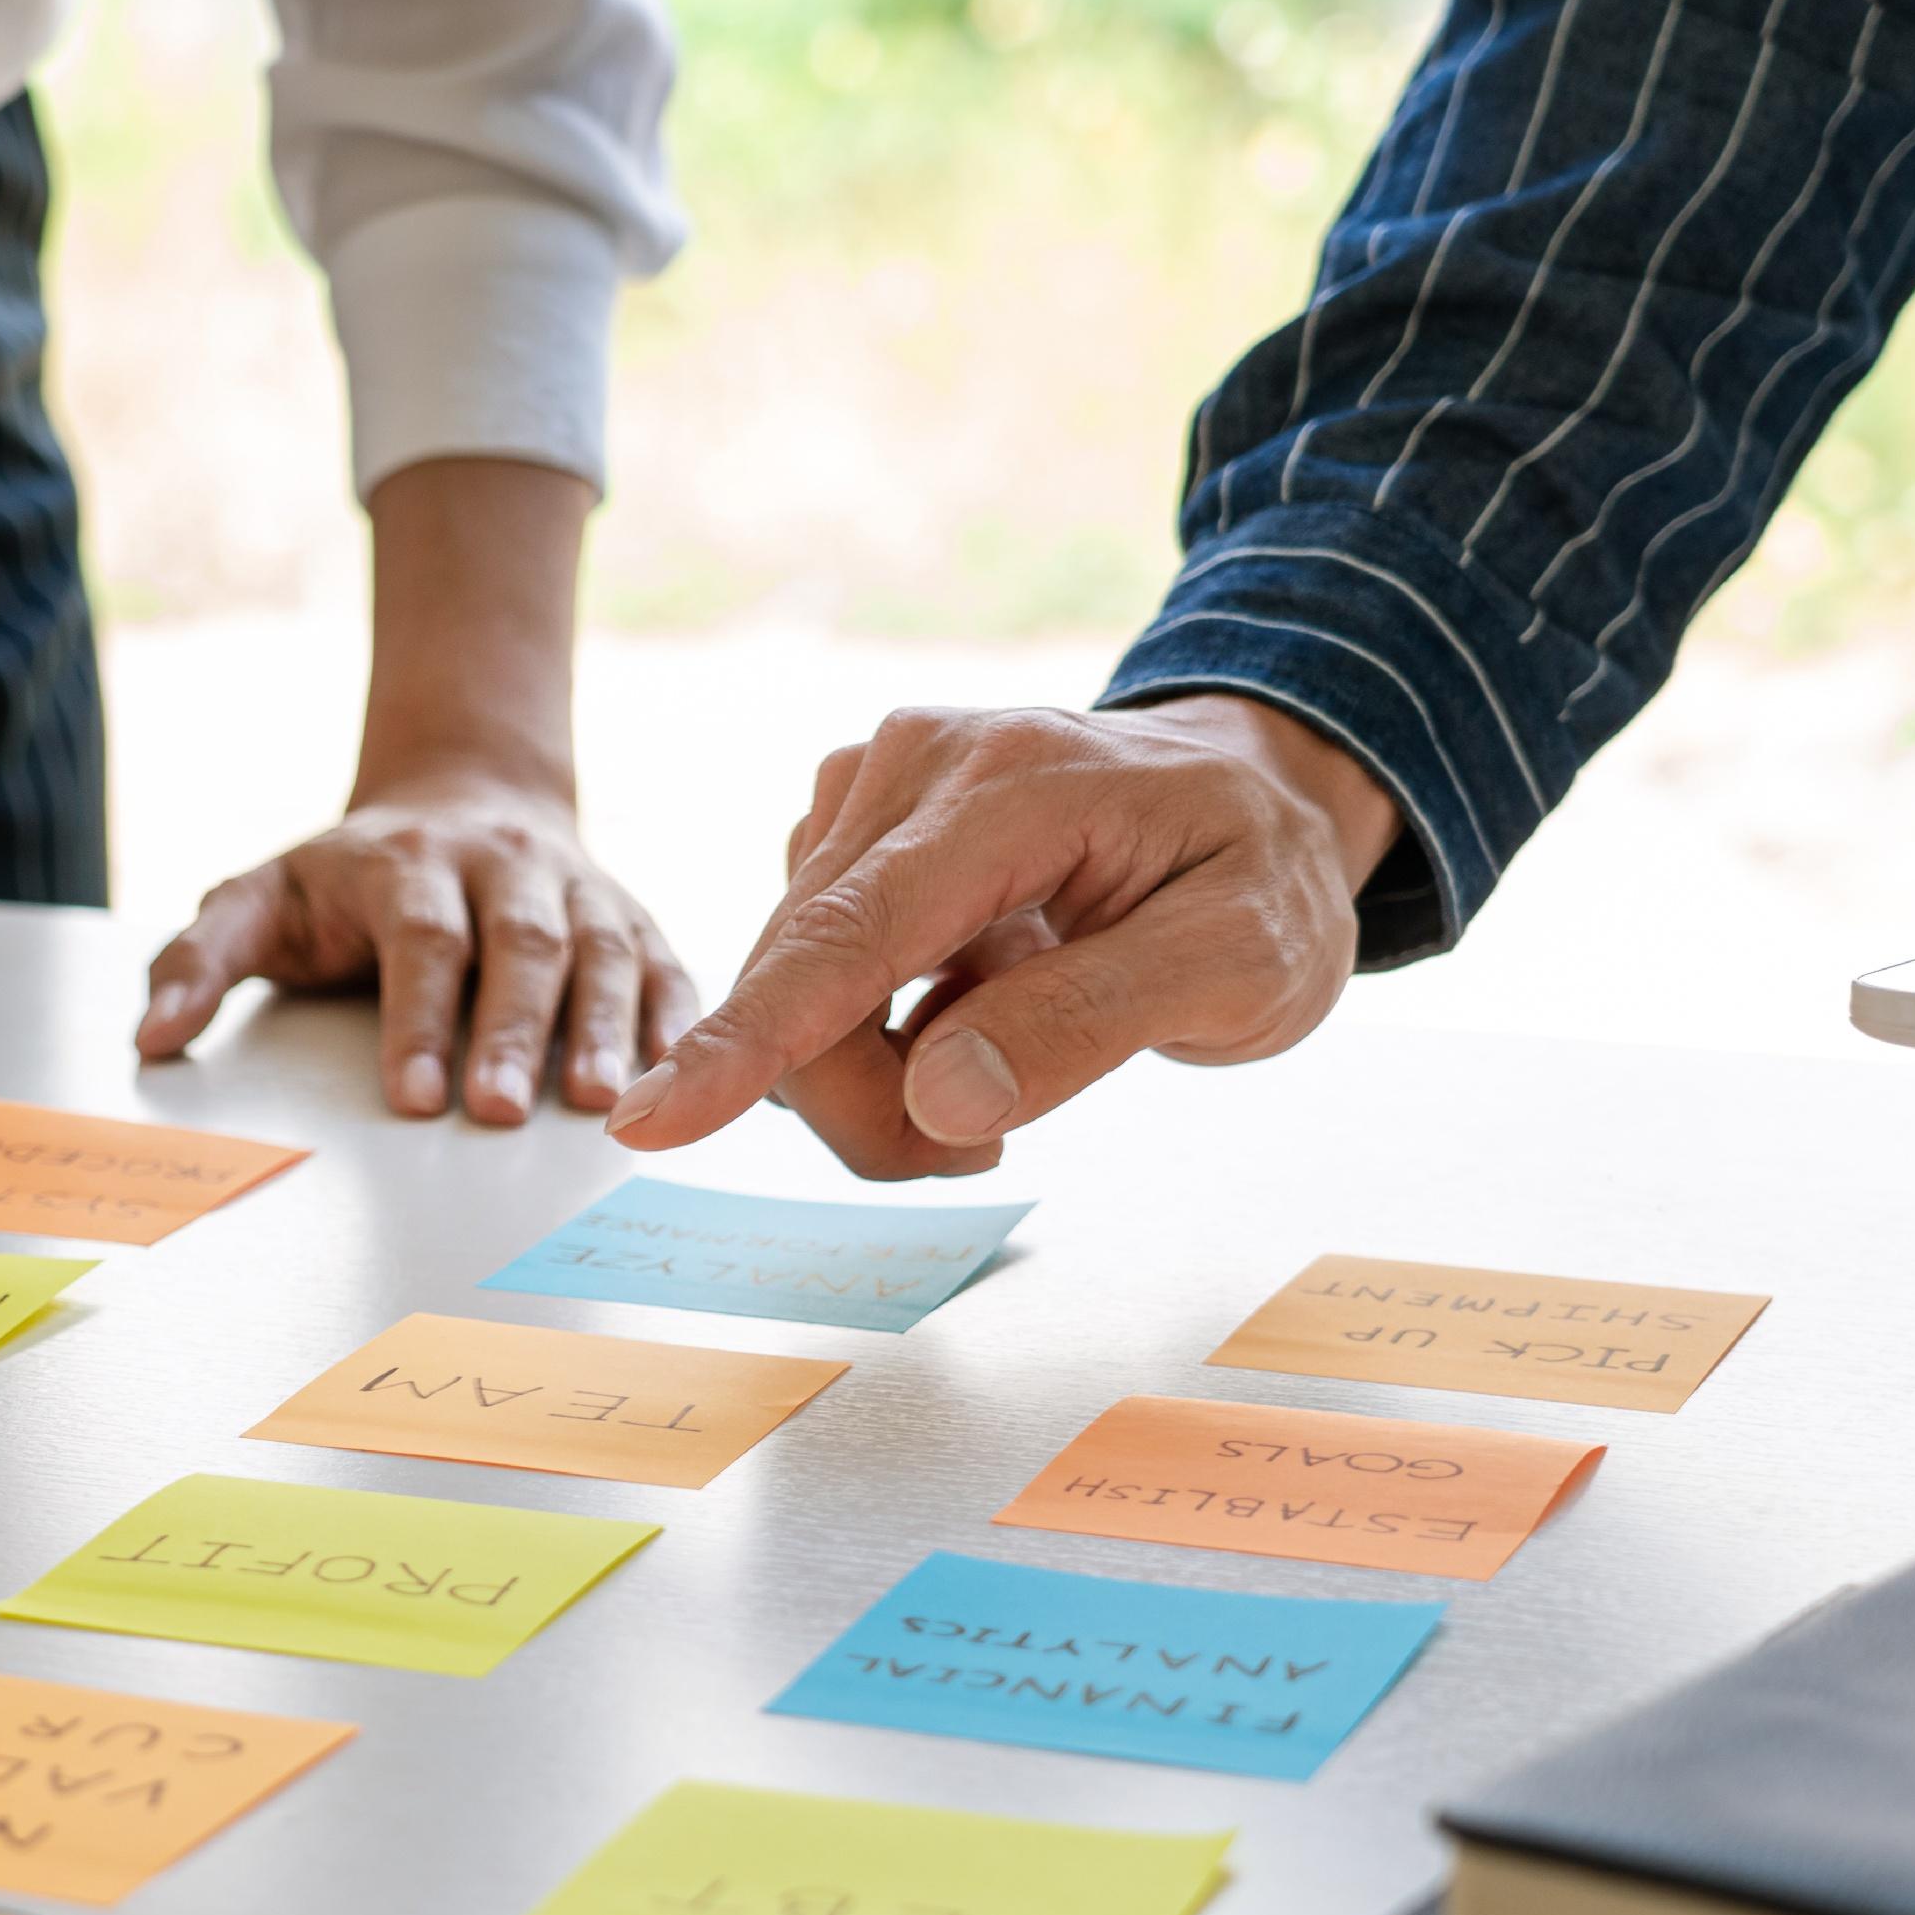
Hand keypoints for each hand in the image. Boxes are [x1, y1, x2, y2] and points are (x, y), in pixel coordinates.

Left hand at [134, 778, 699, 1122]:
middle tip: (500, 1112)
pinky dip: (673, 1014)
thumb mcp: (260, 900)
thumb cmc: (347, 881)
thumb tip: (150, 1040)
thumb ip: (199, 961)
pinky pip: (664, 958)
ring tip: (598, 1106)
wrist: (462, 797)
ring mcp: (578, 886)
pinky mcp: (630, 913)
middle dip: (513, 1031)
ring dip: (603, 1027)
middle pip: (520, 944)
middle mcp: (505, 865)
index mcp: (409, 864)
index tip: (411, 1097)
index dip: (419, 1018)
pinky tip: (676, 1074)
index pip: (421, 941)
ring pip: (602, 950)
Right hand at [603, 694, 1399, 1176]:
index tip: (654, 1123)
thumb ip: (1092, 1022)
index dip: (753, 1041)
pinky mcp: (846, 832)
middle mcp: (911, 763)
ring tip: (1000, 1074)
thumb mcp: (1242, 964)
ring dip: (871, 1081)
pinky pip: (805, 976)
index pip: (853, 933)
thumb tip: (943, 1097)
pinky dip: (864, 1041)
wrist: (1257, 799)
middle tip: (984, 1152)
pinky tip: (961, 1021)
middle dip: (875, 1105)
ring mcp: (866, 791)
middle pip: (807, 983)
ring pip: (792, 992)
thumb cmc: (1260, 877)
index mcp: (1010, 783)